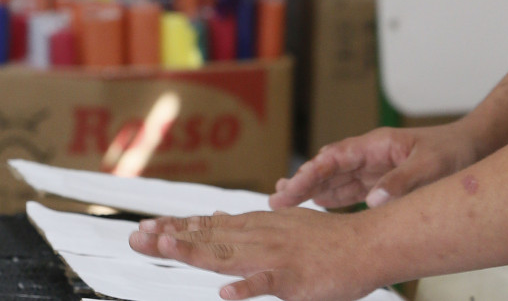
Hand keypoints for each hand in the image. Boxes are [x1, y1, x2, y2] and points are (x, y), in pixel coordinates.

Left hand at [128, 208, 385, 300]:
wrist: (369, 243)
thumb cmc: (329, 239)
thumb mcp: (284, 223)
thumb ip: (249, 223)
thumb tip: (219, 214)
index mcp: (258, 226)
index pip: (210, 226)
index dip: (177, 228)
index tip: (146, 229)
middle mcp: (261, 236)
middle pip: (210, 238)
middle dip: (172, 237)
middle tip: (138, 236)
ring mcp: (277, 255)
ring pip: (229, 254)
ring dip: (196, 250)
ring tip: (165, 246)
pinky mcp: (295, 277)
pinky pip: (267, 283)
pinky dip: (247, 288)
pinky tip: (225, 293)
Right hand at [270, 123, 478, 209]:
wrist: (476, 148)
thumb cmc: (455, 152)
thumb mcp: (431, 167)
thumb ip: (401, 182)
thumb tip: (372, 202)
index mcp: (377, 145)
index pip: (336, 157)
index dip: (312, 171)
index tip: (293, 186)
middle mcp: (370, 155)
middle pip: (328, 168)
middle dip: (302, 182)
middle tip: (277, 200)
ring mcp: (374, 169)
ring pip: (335, 180)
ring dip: (311, 191)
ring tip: (283, 203)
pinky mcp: (381, 183)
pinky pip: (350, 191)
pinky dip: (331, 198)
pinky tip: (315, 207)